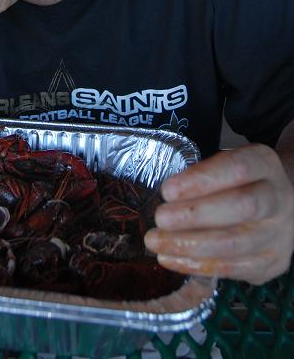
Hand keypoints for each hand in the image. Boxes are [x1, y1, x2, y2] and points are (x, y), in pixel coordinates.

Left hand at [144, 144, 293, 283]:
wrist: (279, 206)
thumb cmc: (238, 182)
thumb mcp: (224, 165)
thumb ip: (202, 176)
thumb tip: (166, 197)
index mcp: (264, 164)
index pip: (238, 168)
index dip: (201, 180)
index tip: (167, 191)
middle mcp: (278, 198)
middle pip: (242, 207)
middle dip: (195, 215)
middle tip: (160, 218)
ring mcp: (278, 234)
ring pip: (235, 244)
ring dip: (189, 245)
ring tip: (156, 242)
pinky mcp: (271, 263)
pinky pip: (233, 269)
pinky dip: (196, 265)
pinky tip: (170, 259)